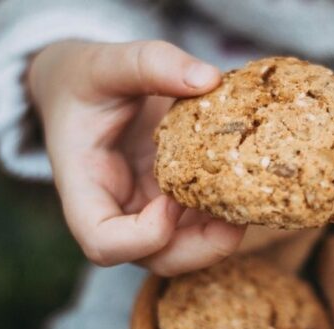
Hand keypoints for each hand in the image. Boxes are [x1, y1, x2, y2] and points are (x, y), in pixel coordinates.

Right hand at [28, 40, 244, 274]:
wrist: (82, 89)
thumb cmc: (84, 80)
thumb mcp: (105, 62)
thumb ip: (149, 63)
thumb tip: (208, 78)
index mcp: (84, 188)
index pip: (103, 243)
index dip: (142, 237)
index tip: (171, 199)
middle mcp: (117, 212)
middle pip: (157, 259)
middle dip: (202, 248)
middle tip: (238, 216)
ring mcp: (146, 211)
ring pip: (186, 249)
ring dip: (222, 235)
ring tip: (252, 198)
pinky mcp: (172, 201)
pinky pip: (201, 223)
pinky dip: (227, 212)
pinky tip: (249, 183)